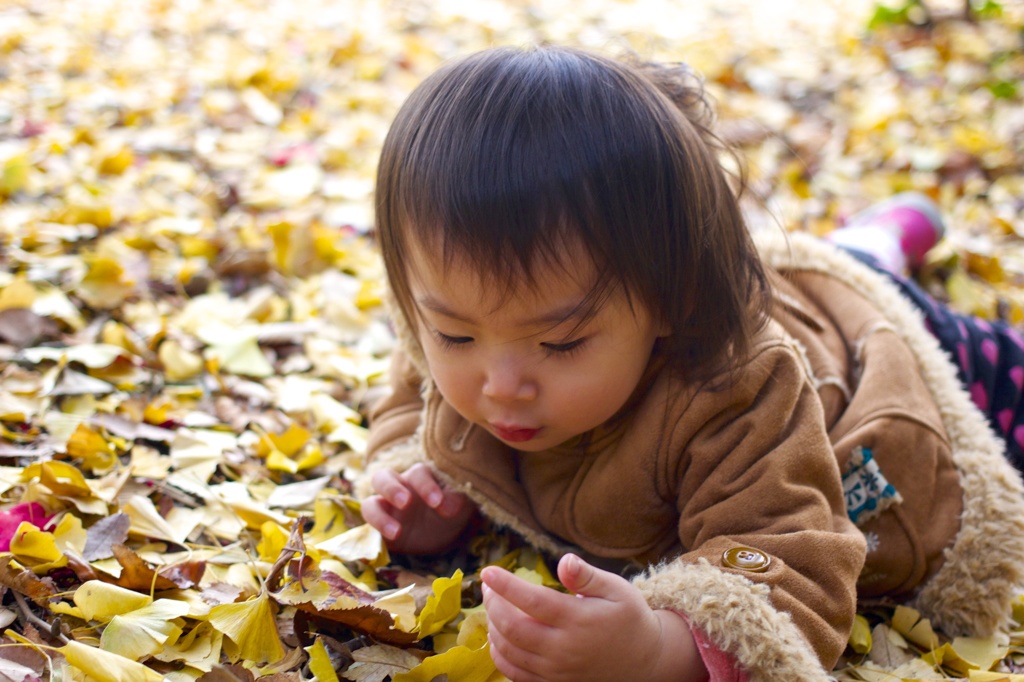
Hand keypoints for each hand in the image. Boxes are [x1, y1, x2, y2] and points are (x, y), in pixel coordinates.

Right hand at [360, 463, 475, 553]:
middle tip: (405, 502)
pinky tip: (383, 546)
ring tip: (396, 532)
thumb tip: (448, 507)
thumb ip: (456, 499)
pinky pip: (369, 531)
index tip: (437, 502)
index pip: (417, 473)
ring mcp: (386, 509)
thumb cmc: (450, 506)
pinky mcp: (381, 530)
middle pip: (382, 478)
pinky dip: (372, 537)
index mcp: (419, 477)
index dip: (426, 486)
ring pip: (369, 504)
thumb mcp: (460, 502)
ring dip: (379, 517)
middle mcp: (398, 488)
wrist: (443, 530)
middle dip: (391, 488)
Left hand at [481, 554, 707, 681]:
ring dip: (493, 627)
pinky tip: (498, 636)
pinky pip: (516, 674)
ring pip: (510, 651)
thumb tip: (564, 561)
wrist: (646, 660)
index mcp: (578, 620)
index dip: (505, 585)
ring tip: (492, 606)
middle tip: (488, 587)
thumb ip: (587, 576)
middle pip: (512, 627)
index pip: (531, 600)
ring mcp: (557, 670)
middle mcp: (564, 648)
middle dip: (493, 604)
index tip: (488, 571)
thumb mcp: (616, 589)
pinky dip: (499, 655)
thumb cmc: (629, 617)